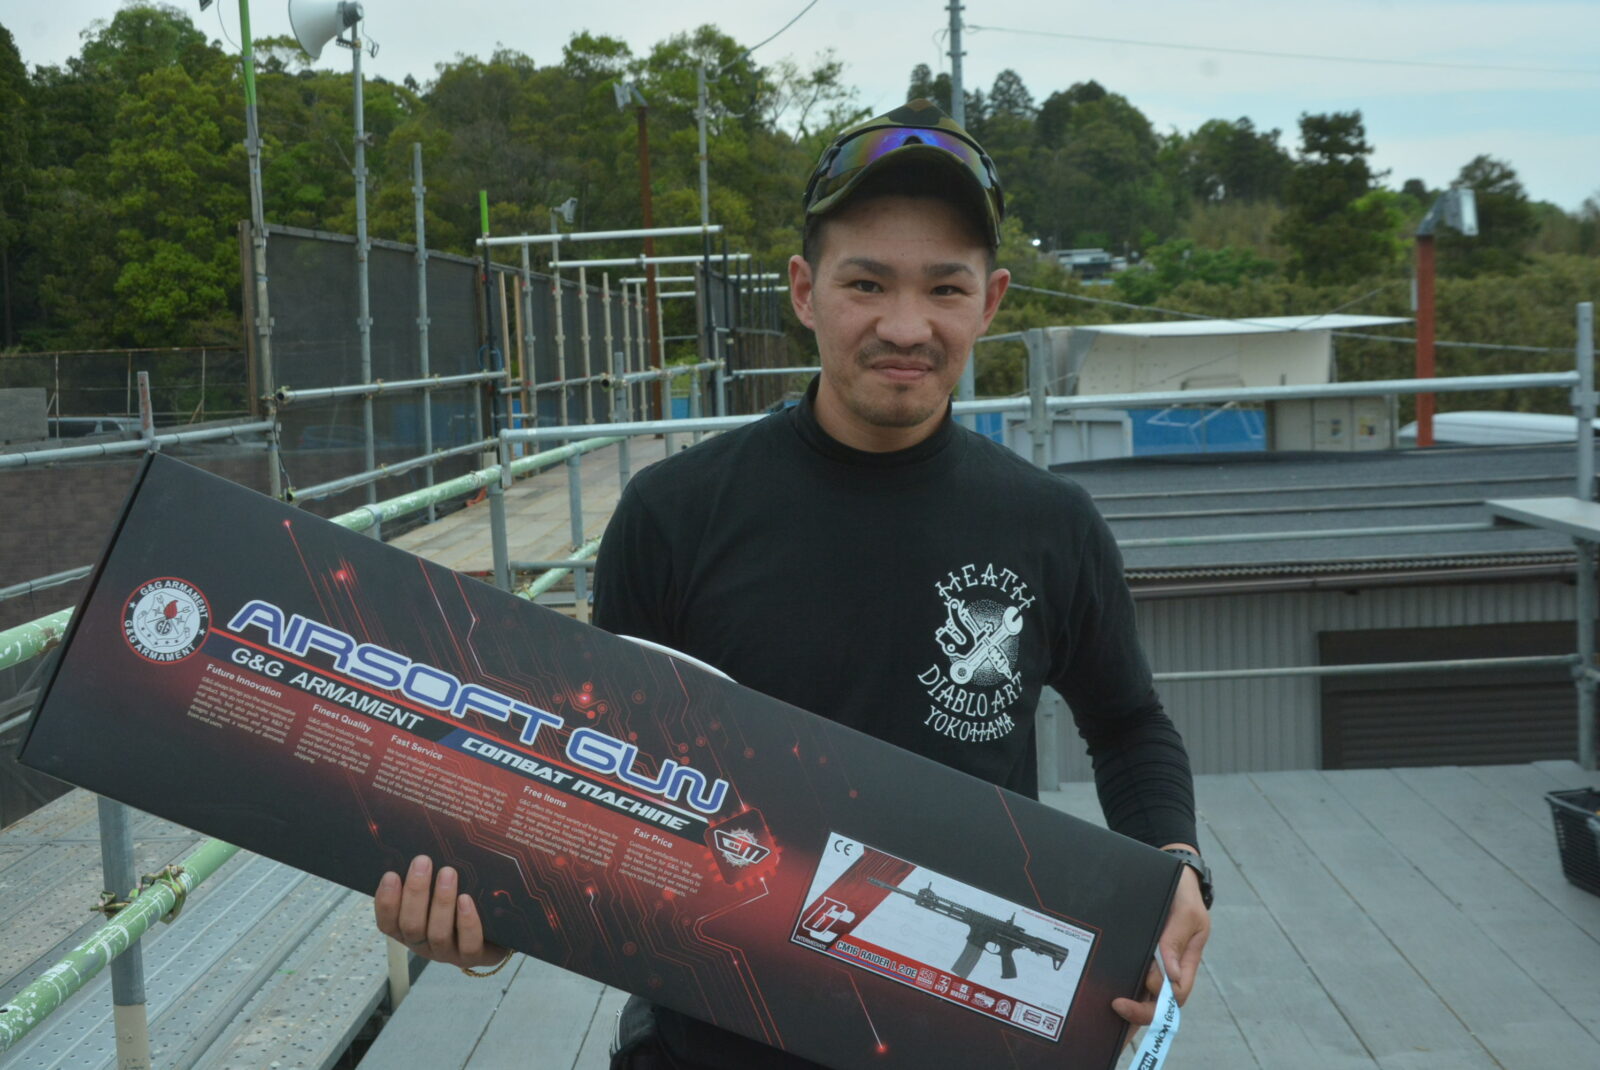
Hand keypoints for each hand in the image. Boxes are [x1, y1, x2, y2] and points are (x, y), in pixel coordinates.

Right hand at [373, 854, 509, 969]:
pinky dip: (466, 922)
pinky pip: (468, 944)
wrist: (496, 934)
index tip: (391, 874)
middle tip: (422, 861)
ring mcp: (449, 952)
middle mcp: (425, 944)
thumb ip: (428, 873)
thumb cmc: (462, 903)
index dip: (386, 901)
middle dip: (415, 892)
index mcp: (409, 928)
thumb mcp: (440, 889)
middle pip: (411, 926)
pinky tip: (466, 900)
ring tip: (448, 873)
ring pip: (438, 934)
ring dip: (441, 902)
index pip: (388, 922)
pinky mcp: (474, 956)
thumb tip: (423, 841)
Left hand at [1112, 850, 1209, 1026]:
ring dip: (1125, 1006)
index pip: (1173, 997)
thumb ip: (1176, 941)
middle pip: (1155, 1003)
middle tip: (1114, 1008)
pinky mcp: (1138, 954)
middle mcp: (1168, 969)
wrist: (1172, 878)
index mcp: (1184, 964)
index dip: (1154, 1004)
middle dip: (1136, 1013)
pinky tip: (1098, 992)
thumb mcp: (1187, 914)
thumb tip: (1168, 975)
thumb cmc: (1184, 897)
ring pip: (1141, 993)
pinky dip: (1116, 984)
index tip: (1128, 996)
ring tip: (1099, 1017)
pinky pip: (1128, 973)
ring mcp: (1152, 963)